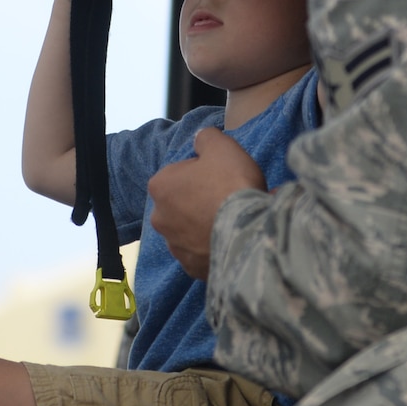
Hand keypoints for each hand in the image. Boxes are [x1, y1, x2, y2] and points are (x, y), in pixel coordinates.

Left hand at [147, 127, 263, 279]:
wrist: (247, 233)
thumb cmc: (231, 185)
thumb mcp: (221, 146)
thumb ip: (205, 137)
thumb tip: (200, 140)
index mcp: (160, 185)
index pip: (180, 171)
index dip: (203, 170)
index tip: (222, 175)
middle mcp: (159, 218)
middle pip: (183, 202)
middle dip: (201, 199)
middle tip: (229, 196)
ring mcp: (175, 246)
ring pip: (190, 229)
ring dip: (206, 224)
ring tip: (233, 220)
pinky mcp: (191, 268)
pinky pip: (201, 252)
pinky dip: (213, 246)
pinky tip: (231, 239)